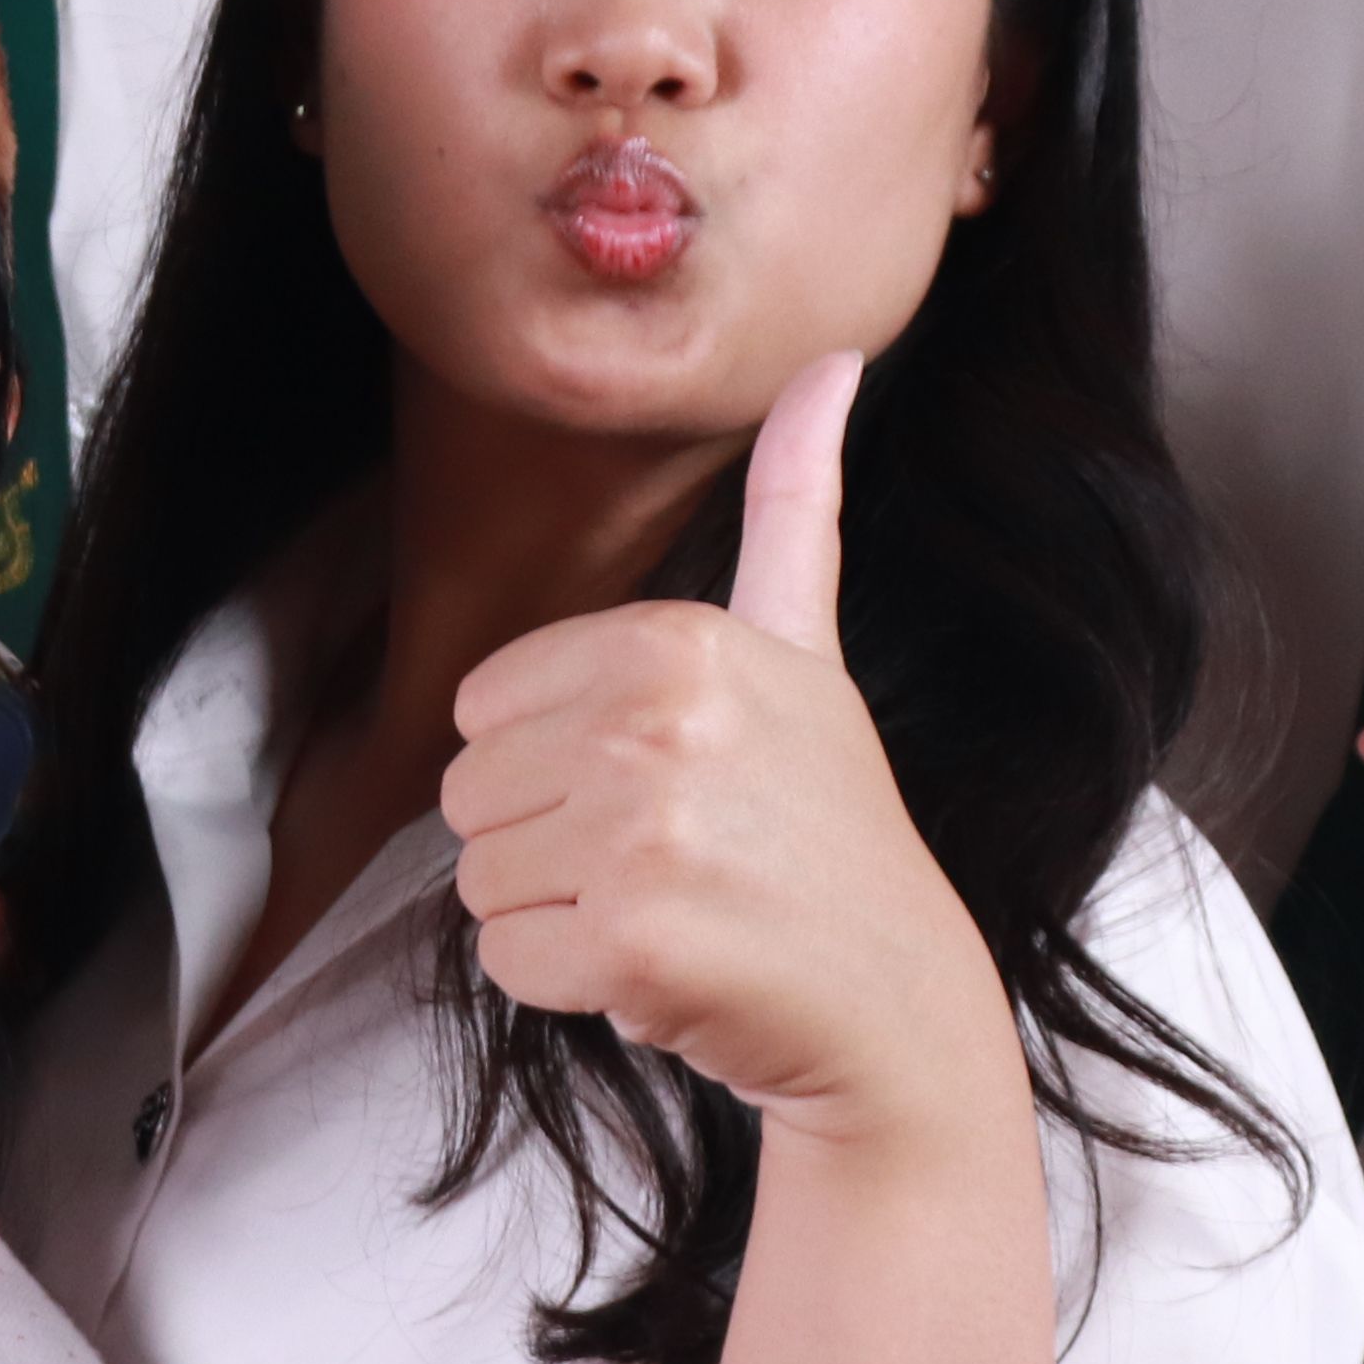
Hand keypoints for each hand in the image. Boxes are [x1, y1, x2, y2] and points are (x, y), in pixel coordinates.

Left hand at [442, 356, 1021, 1138]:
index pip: (484, 706)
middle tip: (671, 860)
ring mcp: (646, 834)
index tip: (669, 785)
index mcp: (678, 639)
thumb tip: (834, 359)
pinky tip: (662, 973)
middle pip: (468, 791)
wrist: (895, 1004)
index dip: (556, 762)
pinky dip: (568, 984)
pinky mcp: (632, 942)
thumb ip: (793, 504)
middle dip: (549, 841)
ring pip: (476, 877)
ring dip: (555, 913)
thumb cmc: (826, 826)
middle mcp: (660, 721)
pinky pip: (504, 959)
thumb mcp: (806, 648)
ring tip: (672, 909)